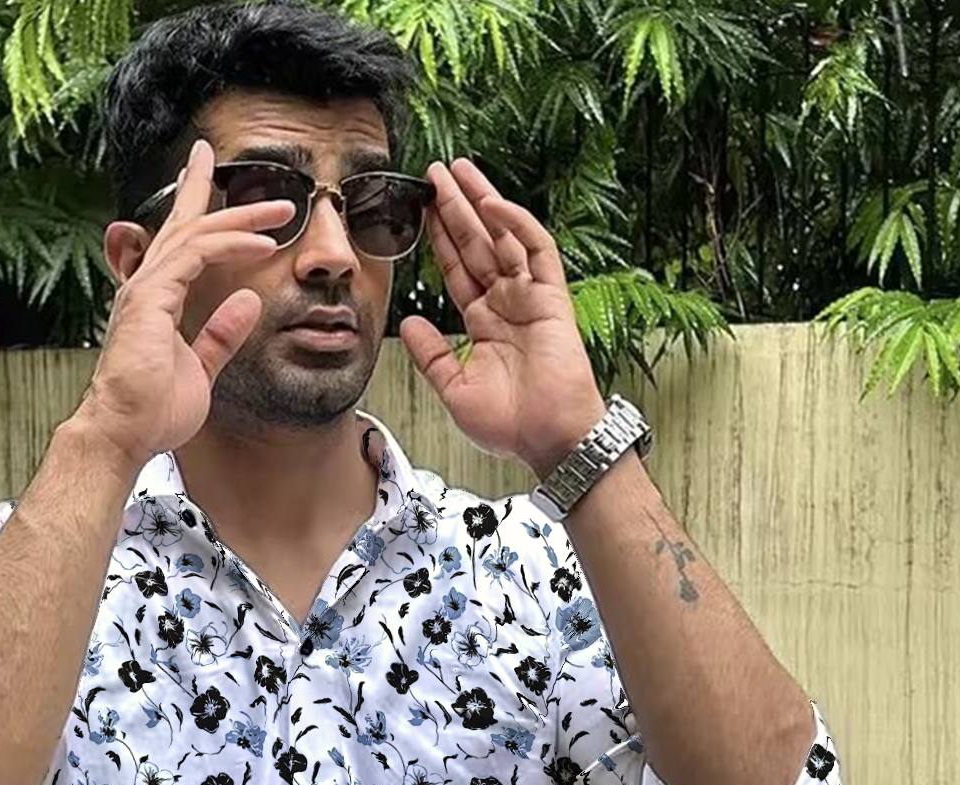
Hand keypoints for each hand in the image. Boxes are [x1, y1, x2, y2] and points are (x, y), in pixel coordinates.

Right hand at [80, 138, 298, 463]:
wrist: (122, 433)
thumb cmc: (151, 411)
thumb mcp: (200, 369)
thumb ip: (221, 335)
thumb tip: (249, 302)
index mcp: (155, 301)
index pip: (178, 246)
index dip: (196, 213)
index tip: (210, 185)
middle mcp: (146, 287)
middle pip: (180, 224)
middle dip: (201, 187)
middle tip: (217, 155)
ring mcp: (145, 290)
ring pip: (194, 233)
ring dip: (240, 217)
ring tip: (280, 209)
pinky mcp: (151, 299)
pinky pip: (196, 255)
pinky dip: (230, 245)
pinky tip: (261, 244)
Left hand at [399, 158, 606, 479]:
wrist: (548, 439)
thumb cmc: (510, 424)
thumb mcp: (455, 388)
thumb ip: (431, 355)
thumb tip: (407, 322)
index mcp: (485, 324)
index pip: (457, 271)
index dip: (439, 240)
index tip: (420, 212)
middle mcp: (507, 304)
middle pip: (476, 245)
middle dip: (455, 208)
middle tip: (434, 173)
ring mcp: (531, 297)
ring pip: (502, 238)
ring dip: (480, 202)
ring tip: (456, 170)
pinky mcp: (552, 298)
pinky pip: (536, 251)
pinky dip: (515, 226)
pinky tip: (491, 204)